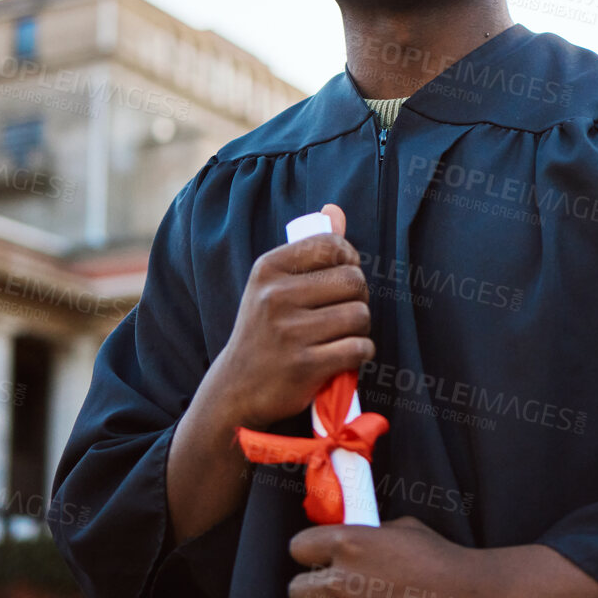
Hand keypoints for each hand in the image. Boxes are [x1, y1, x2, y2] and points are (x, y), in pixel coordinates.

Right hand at [210, 203, 372, 430]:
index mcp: (268, 269)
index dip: (349, 259)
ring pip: (360, 315)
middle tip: (343, 310)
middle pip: (354, 280)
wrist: (237, 387)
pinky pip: (359, 348)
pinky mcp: (305, 365)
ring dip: (360, 328)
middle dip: (358, 297)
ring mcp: (289, 332)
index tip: (343, 275)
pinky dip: (360, 353)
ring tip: (342, 334)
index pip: (331, 245)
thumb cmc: (264, 330)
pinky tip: (344, 355)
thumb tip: (333, 210)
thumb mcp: (273, 285)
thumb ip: (309, 249)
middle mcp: (275, 297)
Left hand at [287, 517, 529, 597]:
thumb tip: (343, 542)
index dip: (311, 556)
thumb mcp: (403, 530)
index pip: (298, 547)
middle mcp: (342, 582)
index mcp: (349, 543)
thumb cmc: (444, 561)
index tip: (323, 564)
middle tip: (337, 597)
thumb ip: (367, 535)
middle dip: (315, 593)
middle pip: (296, 591)